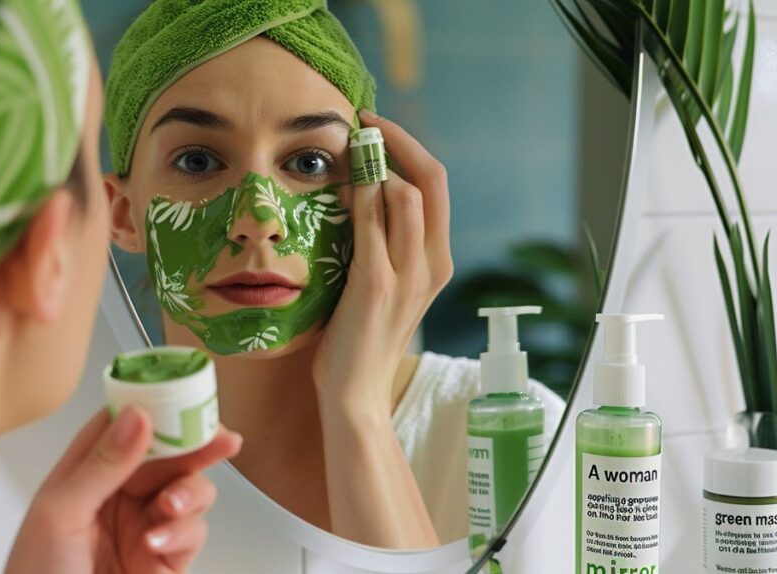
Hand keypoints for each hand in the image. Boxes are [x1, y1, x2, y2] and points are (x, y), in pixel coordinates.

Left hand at [5, 407, 241, 573]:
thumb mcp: (60, 514)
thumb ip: (102, 464)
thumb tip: (136, 415)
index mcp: (86, 473)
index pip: (125, 426)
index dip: (157, 407)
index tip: (186, 397)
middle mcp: (118, 495)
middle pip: (168, 455)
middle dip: (196, 446)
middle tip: (222, 441)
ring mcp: (143, 526)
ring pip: (189, 490)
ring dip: (189, 492)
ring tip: (170, 507)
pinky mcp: (164, 559)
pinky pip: (192, 532)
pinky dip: (183, 533)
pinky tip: (157, 543)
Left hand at [313, 109, 452, 414]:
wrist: (356, 392)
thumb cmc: (361, 336)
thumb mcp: (383, 282)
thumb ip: (383, 241)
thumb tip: (362, 190)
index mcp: (438, 260)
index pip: (436, 184)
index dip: (408, 147)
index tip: (375, 128)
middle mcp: (432, 263)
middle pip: (430, 178)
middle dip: (397, 140)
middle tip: (362, 122)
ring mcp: (407, 275)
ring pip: (405, 194)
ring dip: (373, 165)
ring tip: (344, 155)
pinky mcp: (376, 285)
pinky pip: (372, 224)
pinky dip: (358, 196)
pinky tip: (338, 186)